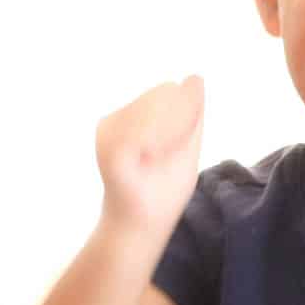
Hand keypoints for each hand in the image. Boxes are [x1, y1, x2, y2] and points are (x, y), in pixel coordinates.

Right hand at [94, 76, 204, 237]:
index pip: (170, 91)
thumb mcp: (187, 148)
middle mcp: (117, 119)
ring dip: (169, 136)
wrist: (141, 227)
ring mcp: (109, 129)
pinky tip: (151, 160)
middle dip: (177, 123)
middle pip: (164, 93)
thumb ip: (191, 114)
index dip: (185, 116)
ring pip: (157, 107)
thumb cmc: (163, 192)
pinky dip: (160, 144)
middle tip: (162, 158)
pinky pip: (147, 128)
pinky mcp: (110, 145)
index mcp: (135, 118)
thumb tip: (195, 77)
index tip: (175, 147)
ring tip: (154, 163)